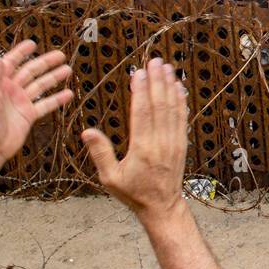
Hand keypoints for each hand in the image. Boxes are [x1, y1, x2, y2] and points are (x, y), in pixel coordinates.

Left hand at [0, 40, 71, 163]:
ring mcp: (21, 102)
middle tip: (60, 54)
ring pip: (40, 86)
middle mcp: (11, 90)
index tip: (32, 43)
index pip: (11, 62)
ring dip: (54, 77)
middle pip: (31, 71)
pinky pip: (45, 105)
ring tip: (67, 70)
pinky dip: (56, 99)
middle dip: (45, 62)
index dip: (21, 52)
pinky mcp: (28, 115)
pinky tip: (68, 94)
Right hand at [83, 57, 188, 222]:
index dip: (141, 91)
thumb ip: (100, 154)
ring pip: (173, 109)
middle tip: (155, 61)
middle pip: (160, 106)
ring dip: (170, 87)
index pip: (142, 113)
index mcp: (142, 149)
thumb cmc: (133, 193)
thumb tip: (87, 132)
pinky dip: (181, 101)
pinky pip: (182, 119)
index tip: (139, 72)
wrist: (162, 207)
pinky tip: (178, 87)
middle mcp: (161, 143)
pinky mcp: (182, 144)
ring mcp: (174, 143)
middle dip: (157, 81)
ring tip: (167, 67)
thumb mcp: (110, 178)